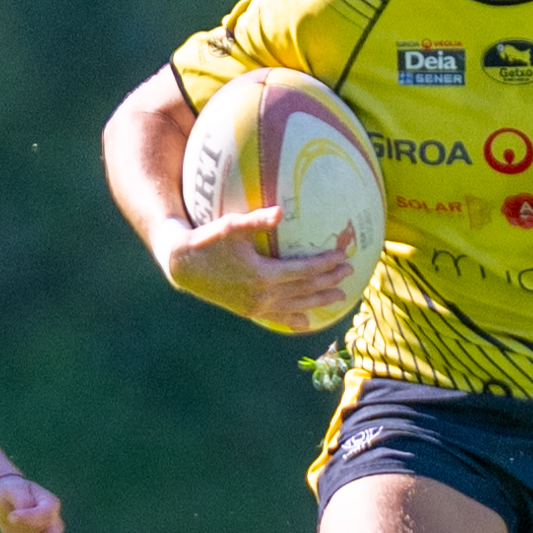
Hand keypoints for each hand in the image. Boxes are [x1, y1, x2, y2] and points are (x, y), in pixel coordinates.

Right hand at [157, 205, 351, 333]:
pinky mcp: (248, 311)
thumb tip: (281, 211)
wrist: (183, 266)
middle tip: (349, 272)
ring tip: (339, 298)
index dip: (324, 265)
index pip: (303, 271)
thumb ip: (256, 221)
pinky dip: (294, 320)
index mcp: (262, 275)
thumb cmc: (207, 241)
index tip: (341, 256)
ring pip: (295, 306)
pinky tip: (306, 321)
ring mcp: (255, 307)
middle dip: (329, 282)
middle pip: (304, 290)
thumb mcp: (230, 227)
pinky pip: (277, 317)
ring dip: (319, 302)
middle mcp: (262, 296)